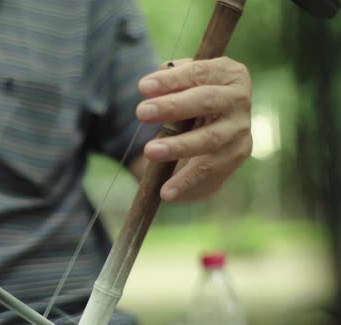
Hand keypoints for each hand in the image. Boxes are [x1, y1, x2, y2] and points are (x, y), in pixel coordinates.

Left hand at [136, 57, 251, 201]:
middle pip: (206, 102)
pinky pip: (208, 170)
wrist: (214, 125)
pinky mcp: (236, 155)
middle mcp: (240, 100)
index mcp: (229, 73)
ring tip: (150, 151)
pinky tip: (166, 193)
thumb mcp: (184, 83)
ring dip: (178, 146)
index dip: (171, 79)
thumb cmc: (192, 96)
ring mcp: (241, 130)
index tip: (143, 87)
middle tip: (141, 112)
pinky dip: (185, 182)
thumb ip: (170, 80)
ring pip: (209, 139)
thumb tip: (150, 86)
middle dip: (172, 107)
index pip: (199, 72)